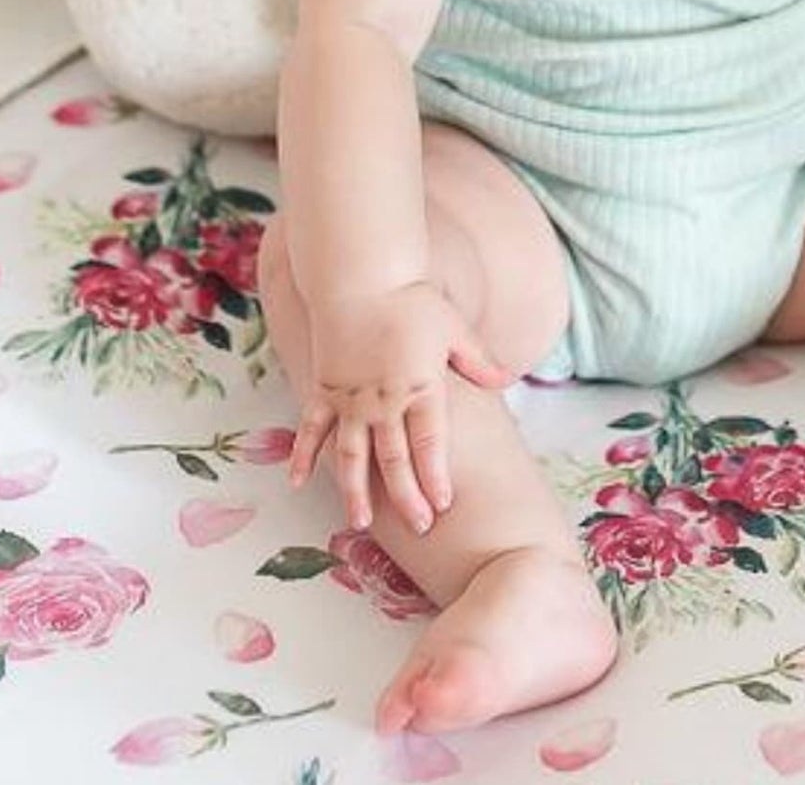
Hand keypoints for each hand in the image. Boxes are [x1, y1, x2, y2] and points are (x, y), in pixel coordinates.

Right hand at [287, 280, 511, 533]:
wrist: (360, 275)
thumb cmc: (410, 299)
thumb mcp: (453, 327)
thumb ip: (478, 359)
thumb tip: (507, 379)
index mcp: (419, 387)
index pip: (430, 444)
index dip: (434, 476)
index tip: (441, 505)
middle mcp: (383, 400)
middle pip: (395, 459)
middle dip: (407, 497)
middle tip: (418, 528)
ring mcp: (349, 398)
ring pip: (352, 455)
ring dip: (355, 491)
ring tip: (359, 522)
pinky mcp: (323, 388)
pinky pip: (312, 428)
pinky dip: (303, 455)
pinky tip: (297, 481)